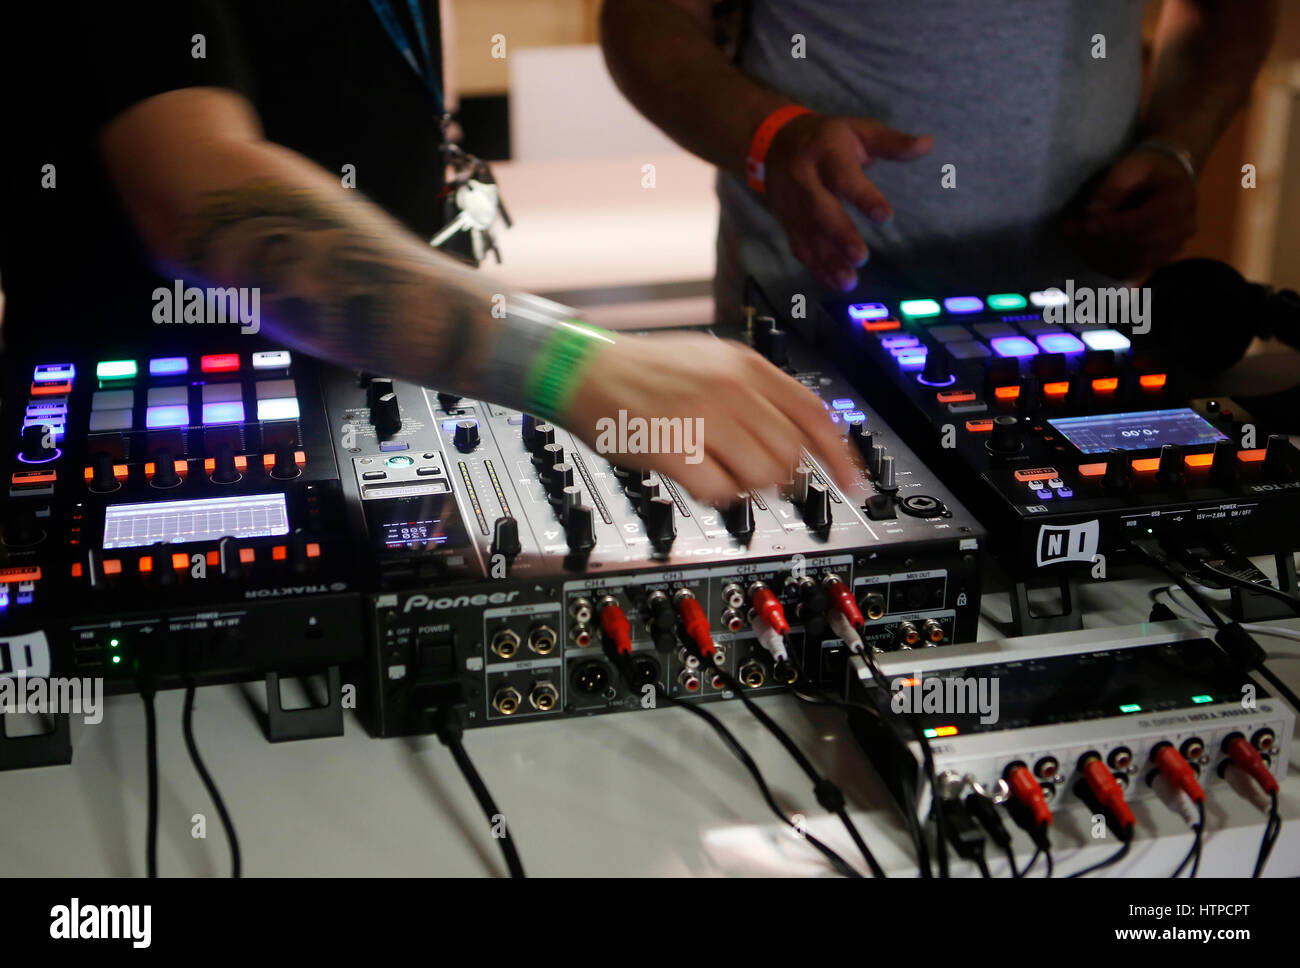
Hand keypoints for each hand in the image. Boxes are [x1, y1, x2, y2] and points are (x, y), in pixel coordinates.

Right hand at [564, 332, 860, 503]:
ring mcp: (703, 418)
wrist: (585, 370)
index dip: (841, 455)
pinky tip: (703, 481)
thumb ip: (758, 393)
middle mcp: (731, 389)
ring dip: (751, 488)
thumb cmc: (646, 370)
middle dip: (785, 477)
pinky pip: (720, 492)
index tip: (855, 483)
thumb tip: (799, 438)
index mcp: (747, 365)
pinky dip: (719, 496)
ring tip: (727, 476)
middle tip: (765, 481)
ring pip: (762, 476)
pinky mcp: (674, 449)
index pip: (814, 414)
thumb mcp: (714, 361)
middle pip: (791, 454)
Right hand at [764, 114, 931, 291]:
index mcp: (826, 152)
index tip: (885, 218)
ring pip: (808, 234)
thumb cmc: (829, 137)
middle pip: (820, 209)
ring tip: (849, 281)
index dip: (864, 197)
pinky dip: (815, 266)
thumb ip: (891, 142)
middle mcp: (804, 178)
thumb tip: (927, 144)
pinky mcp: (786, 220)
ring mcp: (792, 202)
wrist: (777, 142)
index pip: (844, 177)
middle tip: (861, 257)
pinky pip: (799, 246)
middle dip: (840, 235)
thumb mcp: (859, 130)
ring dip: (827, 260)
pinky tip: (834, 281)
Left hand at [1063, 147, 1196, 280]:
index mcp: (1180, 203)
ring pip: (1130, 263)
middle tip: (1068, 231)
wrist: (1167, 181)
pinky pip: (1128, 271)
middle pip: (1137, 247)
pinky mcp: (1155, 262)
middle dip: (1099, 241)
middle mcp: (1181, 232)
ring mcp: (1169, 251)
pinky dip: (1103, 263)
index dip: (1116, 227)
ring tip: (1072, 238)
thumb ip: (1114, 187)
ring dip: (1096, 254)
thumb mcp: (1131, 166)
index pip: (1148, 223)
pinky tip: (1084, 249)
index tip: (1087, 225)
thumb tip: (1093, 213)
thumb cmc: (1149, 170)